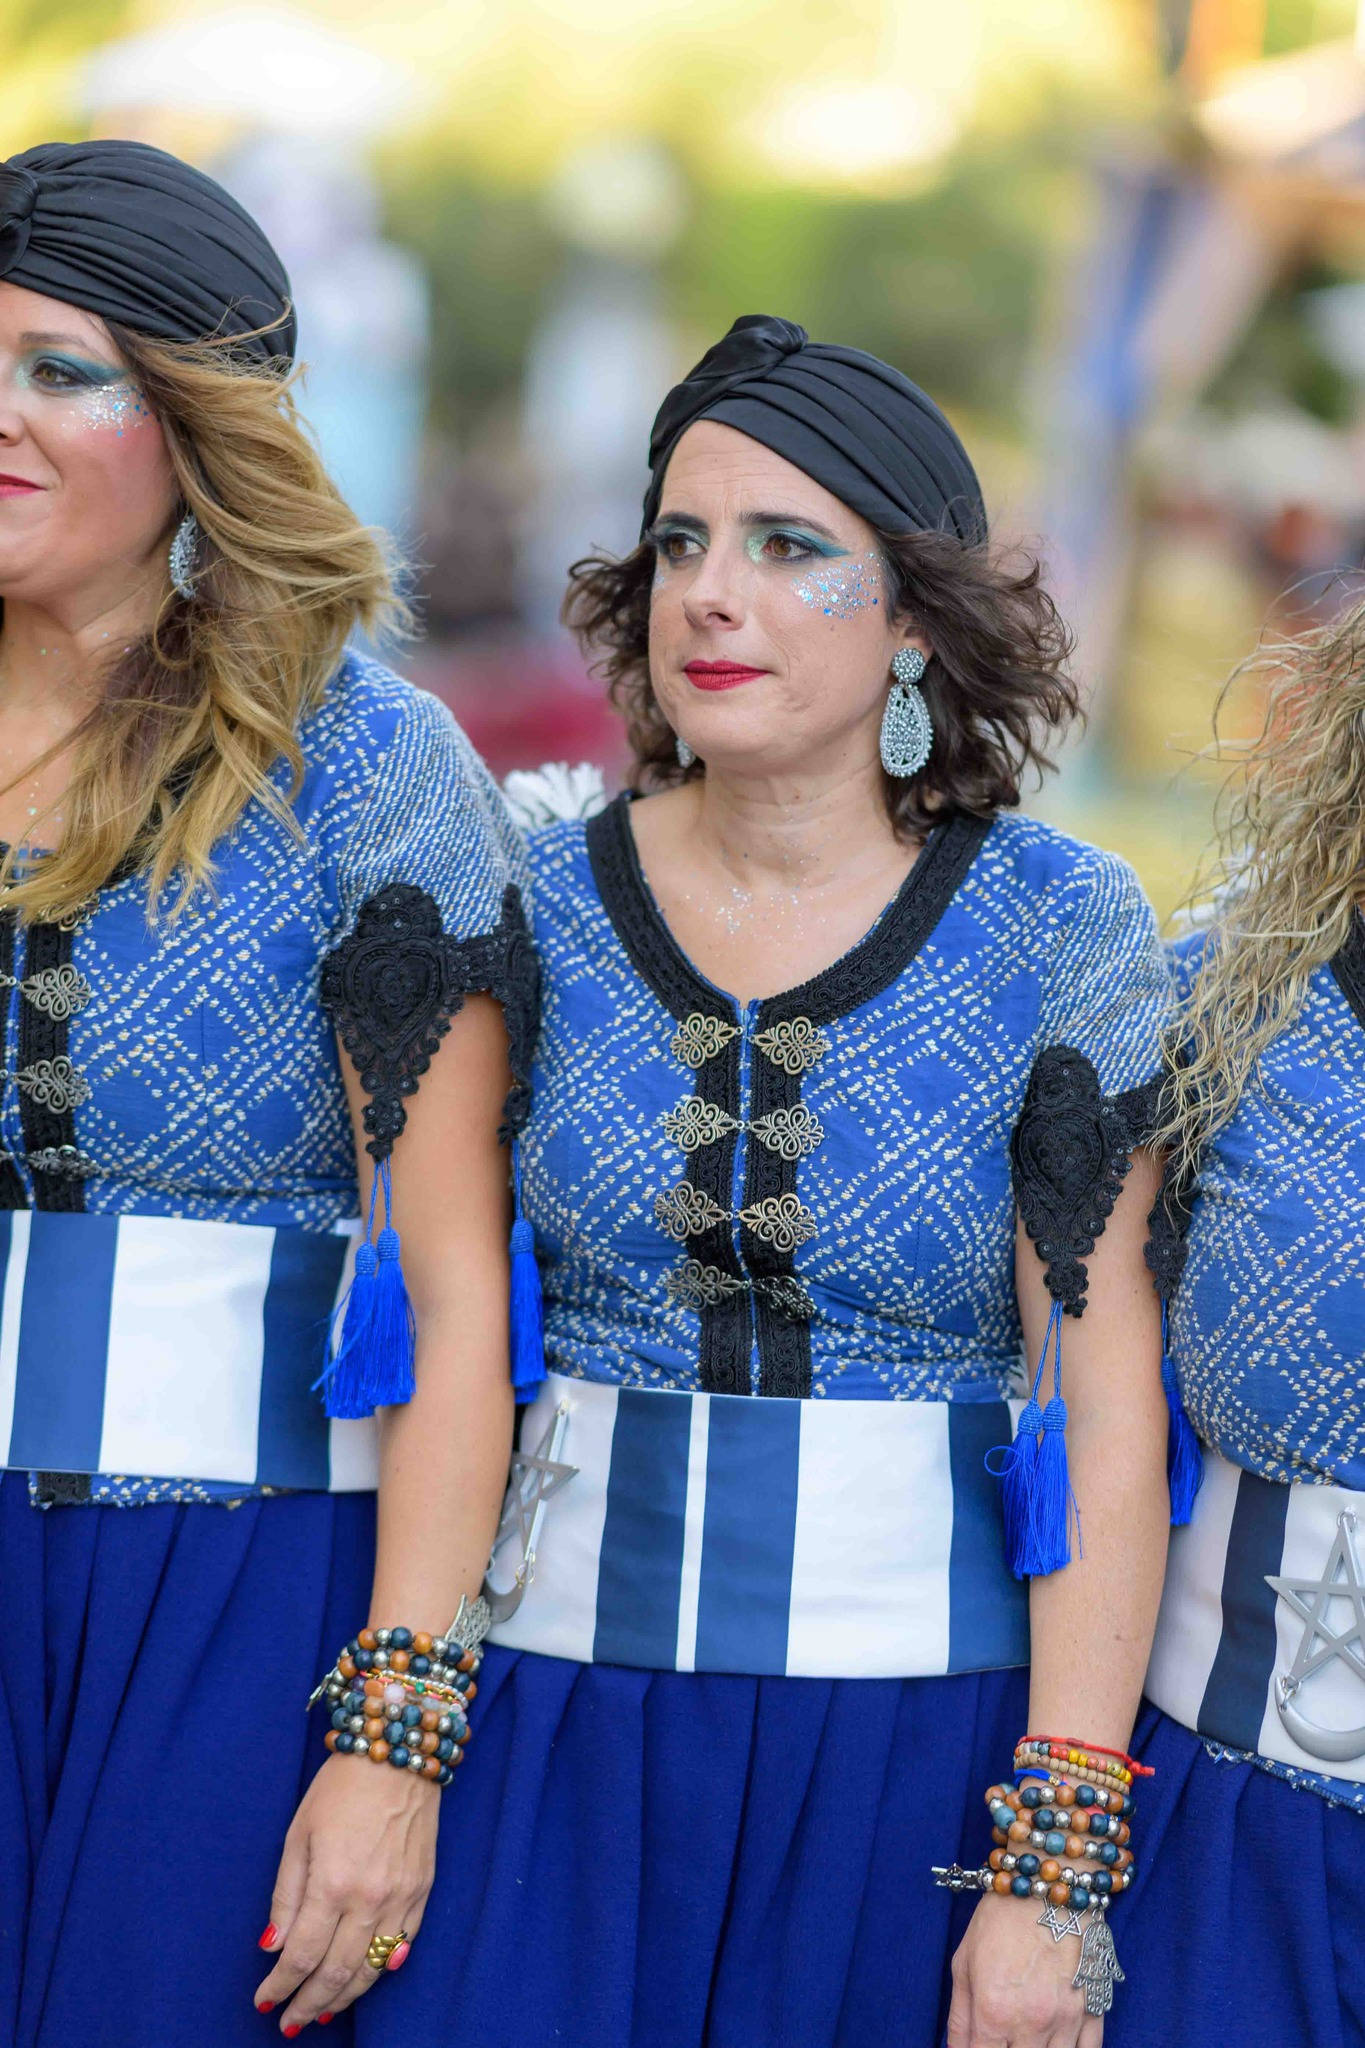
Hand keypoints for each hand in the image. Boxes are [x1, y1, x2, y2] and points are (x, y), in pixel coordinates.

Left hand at [254, 1755, 439, 2032]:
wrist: (400, 1751)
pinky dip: (380, 1971)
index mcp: (333, 1883)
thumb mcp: (298, 1832)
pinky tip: (364, 1980)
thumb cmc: (341, 1786)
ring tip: (321, 2012)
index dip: (279, 1985)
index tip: (264, 2000)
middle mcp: (370, 1899)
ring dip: (343, 1997)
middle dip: (308, 2004)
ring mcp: (402, 1898)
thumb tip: (272, 1945)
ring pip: (371, 1968)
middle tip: (289, 2022)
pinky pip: (402, 1946)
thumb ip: (286, 1894)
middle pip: (336, 1973)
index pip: (301, 1956)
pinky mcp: (423, 1890)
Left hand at [946, 1893, 1104, 2047]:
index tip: (980, 2046)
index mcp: (993, 2013)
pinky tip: (1057, 2042)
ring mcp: (1066, 2021)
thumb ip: (959, 2017)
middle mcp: (1031, 2024)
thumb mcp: (963, 1963)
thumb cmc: (999, 1921)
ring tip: (1027, 2038)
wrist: (1047, 1887)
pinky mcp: (1094, 2010)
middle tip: (1004, 2039)